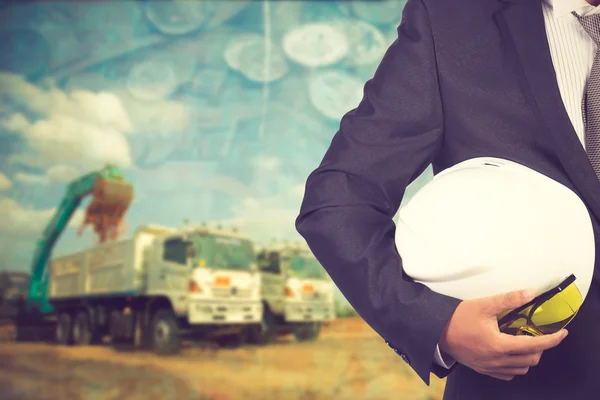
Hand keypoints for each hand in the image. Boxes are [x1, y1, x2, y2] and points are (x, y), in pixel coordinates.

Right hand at [438, 289, 568, 380]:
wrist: (436, 330)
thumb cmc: (458, 317)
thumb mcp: (484, 304)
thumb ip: (509, 299)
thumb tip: (531, 293)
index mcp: (499, 344)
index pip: (535, 345)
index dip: (552, 340)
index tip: (563, 334)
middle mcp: (497, 360)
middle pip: (531, 360)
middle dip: (541, 348)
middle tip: (538, 333)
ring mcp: (489, 367)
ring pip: (521, 369)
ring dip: (528, 358)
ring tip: (525, 343)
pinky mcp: (483, 369)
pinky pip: (507, 374)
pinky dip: (515, 366)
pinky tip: (511, 354)